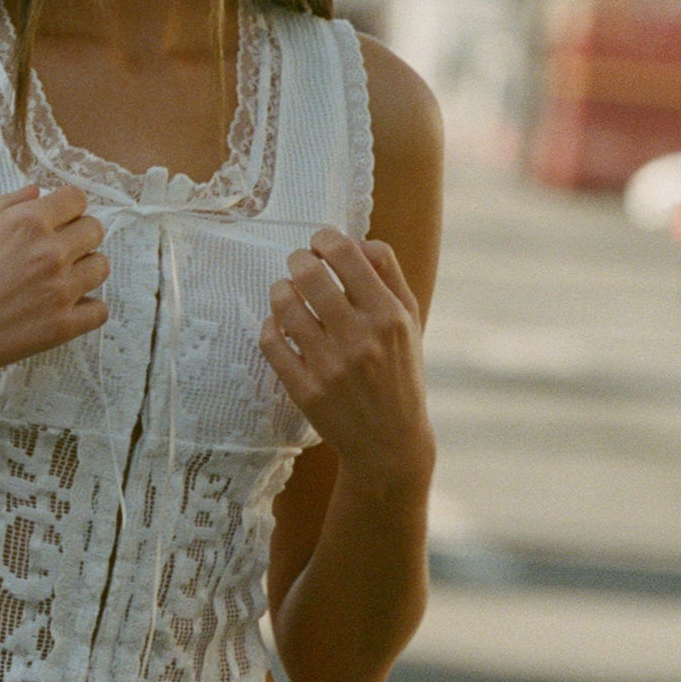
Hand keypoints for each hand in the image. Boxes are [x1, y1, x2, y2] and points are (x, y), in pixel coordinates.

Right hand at [0, 183, 107, 394]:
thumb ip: (7, 206)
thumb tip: (36, 192)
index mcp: (27, 222)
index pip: (76, 199)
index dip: (67, 208)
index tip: (59, 219)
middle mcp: (49, 251)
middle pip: (94, 230)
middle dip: (77, 235)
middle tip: (56, 251)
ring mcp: (60, 290)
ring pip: (101, 267)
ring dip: (84, 269)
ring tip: (59, 280)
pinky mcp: (62, 326)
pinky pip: (100, 310)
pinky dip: (87, 308)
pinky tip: (65, 308)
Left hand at [261, 226, 432, 494]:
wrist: (390, 442)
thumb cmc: (400, 371)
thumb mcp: (410, 319)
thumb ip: (387, 272)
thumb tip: (352, 239)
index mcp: (390, 315)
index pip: (345, 253)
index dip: (324, 239)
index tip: (320, 244)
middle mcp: (360, 338)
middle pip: (308, 272)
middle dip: (298, 260)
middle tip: (300, 266)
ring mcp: (330, 366)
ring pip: (284, 304)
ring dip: (281, 290)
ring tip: (288, 293)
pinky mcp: (305, 390)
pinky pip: (271, 342)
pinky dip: (271, 326)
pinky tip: (281, 327)